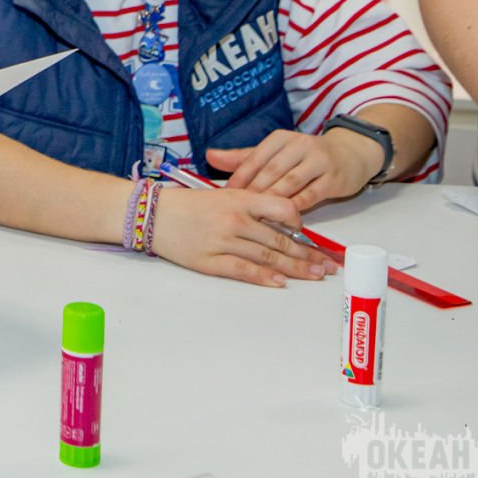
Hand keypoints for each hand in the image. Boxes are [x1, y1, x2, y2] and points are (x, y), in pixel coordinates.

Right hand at [149, 186, 337, 286]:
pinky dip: (264, 277)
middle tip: (327, 266)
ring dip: (294, 268)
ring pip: (268, 257)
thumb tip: (279, 222)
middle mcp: (233, 219)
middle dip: (308, 254)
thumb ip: (249, 205)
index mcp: (238, 198)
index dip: (300, 223)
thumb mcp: (220, 194)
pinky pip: (244, 270)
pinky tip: (280, 282)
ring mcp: (222, 241)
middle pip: (280, 240)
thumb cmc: (185, 204)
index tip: (309, 235)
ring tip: (314, 276)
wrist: (150, 215)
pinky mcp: (210, 261)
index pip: (282, 209)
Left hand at [205, 127, 383, 211]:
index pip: (254, 159)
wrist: (350, 154)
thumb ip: (244, 157)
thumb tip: (209, 156)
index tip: (225, 196)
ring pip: (289, 184)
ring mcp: (319, 161)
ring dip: (272, 202)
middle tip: (238, 211)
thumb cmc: (305, 157)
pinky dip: (295, 208)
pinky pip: (311, 195)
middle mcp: (299, 146)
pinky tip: (283, 221)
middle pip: (270, 172)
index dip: (239, 178)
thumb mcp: (275, 153)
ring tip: (257, 218)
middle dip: (253, 192)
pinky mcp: (334, 178)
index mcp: (280, 138)